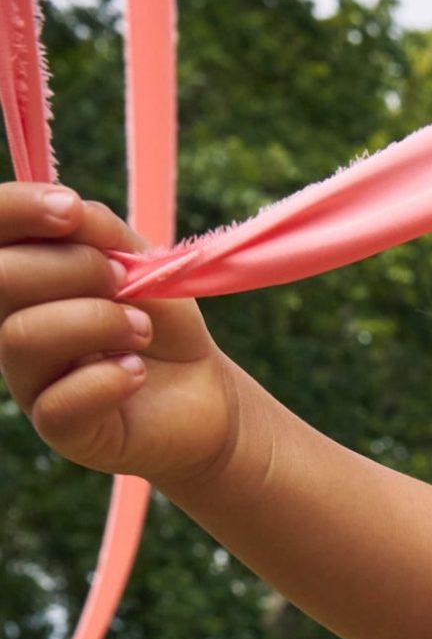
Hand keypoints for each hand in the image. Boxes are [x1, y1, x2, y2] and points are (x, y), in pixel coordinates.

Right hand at [0, 182, 239, 486]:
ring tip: (143, 328)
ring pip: (24, 337)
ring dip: (98, 321)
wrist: (203, 391)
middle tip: (126, 281)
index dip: (17, 210)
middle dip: (73, 267)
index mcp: (24, 279)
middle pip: (1, 278)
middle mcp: (12, 325)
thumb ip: (102, 232)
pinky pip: (58, 402)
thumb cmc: (159, 320)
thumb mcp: (141, 263)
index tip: (70, 210)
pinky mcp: (60, 429)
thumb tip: (69, 210)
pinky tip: (136, 372)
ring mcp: (30, 380)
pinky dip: (108, 378)